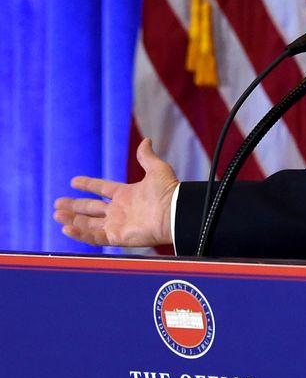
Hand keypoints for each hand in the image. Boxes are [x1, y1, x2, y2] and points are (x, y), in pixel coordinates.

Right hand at [53, 138, 178, 247]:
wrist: (176, 213)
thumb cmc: (169, 192)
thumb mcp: (157, 170)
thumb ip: (147, 157)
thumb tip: (147, 140)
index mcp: (127, 194)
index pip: (102, 189)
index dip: (88, 185)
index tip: (73, 181)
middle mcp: (120, 210)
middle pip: (91, 208)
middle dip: (74, 206)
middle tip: (57, 204)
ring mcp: (118, 224)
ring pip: (89, 223)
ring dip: (72, 220)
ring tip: (57, 214)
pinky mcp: (117, 237)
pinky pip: (94, 237)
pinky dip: (80, 233)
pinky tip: (66, 228)